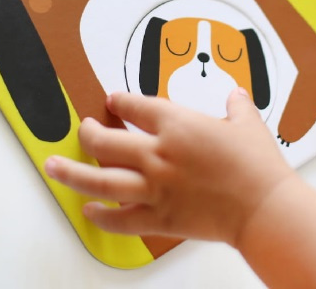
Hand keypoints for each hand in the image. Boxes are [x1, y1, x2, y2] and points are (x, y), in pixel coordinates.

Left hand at [44, 88, 293, 245]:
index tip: (111, 101)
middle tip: (82, 129)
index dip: (119, 102)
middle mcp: (157, 153)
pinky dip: (100, 217)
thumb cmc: (256, 164)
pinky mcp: (159, 217)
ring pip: (99, 180)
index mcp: (177, 124)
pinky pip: (119, 218)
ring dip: (72, 172)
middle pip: (105, 141)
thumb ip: (236, 106)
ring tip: (53, 166)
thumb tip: (235, 96)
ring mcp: (154, 187)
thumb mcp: (248, 123)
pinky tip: (88, 211)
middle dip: (88, 133)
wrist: (263, 206)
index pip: (135, 106)